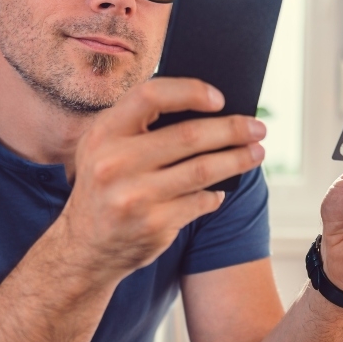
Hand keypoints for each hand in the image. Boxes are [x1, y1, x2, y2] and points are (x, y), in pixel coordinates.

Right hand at [57, 78, 266, 281]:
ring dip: (237, 159)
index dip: (190, 91)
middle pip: (189, 135)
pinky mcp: (154, 225)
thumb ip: (139, 126)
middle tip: (258, 128)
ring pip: (203, 170)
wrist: (83, 249)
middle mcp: (115, 163)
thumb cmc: (105, 186)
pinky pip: (200, 202)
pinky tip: (221, 190)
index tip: (220, 98)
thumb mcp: (104, 149)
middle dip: (232, 129)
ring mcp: (135, 197)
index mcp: (104, 133)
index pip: (152, 96)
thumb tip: (206, 107)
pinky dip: (215, 195)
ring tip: (257, 153)